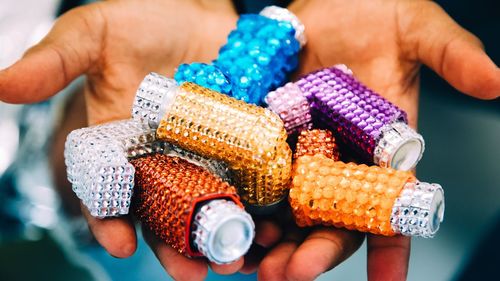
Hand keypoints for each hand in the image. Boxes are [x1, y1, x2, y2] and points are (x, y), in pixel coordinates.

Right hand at [0, 1, 240, 279]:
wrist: (202, 14)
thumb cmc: (144, 22)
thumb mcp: (97, 34)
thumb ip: (56, 60)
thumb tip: (0, 84)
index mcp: (121, 148)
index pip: (109, 193)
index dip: (110, 220)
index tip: (121, 243)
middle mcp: (162, 163)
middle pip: (165, 214)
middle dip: (177, 246)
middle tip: (194, 272)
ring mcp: (205, 160)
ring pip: (211, 209)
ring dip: (223, 237)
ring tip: (238, 260)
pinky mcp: (244, 149)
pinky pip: (252, 184)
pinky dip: (262, 208)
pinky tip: (275, 226)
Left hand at [258, 0, 498, 279]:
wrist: (320, 2)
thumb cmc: (371, 13)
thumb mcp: (414, 28)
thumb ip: (451, 55)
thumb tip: (499, 82)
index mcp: (381, 150)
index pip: (391, 207)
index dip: (391, 245)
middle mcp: (341, 161)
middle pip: (331, 218)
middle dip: (314, 251)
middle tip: (289, 273)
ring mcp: (300, 153)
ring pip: (288, 208)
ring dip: (273, 239)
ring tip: (253, 261)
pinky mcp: (265, 138)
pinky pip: (253, 176)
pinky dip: (243, 202)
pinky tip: (228, 216)